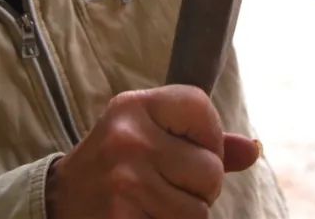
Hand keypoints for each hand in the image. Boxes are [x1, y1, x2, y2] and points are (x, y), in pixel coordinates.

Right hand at [46, 85, 260, 218]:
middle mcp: (128, 139)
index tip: (187, 148)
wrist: (60, 201)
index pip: (202, 109)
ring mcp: (125, 182)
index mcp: (135, 106)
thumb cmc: (117, 164)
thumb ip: (203, 140)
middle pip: (211, 169)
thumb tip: (254, 150)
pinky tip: (145, 217)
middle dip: (200, 186)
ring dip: (186, 214)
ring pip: (199, 210)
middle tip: (166, 184)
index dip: (209, 136)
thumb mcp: (151, 135)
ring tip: (155, 204)